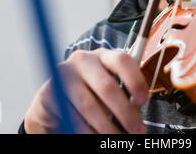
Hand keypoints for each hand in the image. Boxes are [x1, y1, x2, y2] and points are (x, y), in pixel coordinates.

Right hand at [24, 48, 147, 133]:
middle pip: (107, 87)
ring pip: (90, 106)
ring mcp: (65, 75)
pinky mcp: (51, 91)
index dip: (135, 80)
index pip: (122, 61)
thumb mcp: (108, 86)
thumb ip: (124, 93)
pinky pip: (72, 116)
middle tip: (138, 131)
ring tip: (117, 139)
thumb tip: (136, 111)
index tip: (144, 100)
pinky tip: (96, 137)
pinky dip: (87, 131)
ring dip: (107, 127)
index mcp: (103, 56)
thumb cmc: (90, 91)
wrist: (54, 97)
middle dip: (125, 113)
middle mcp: (84, 60)